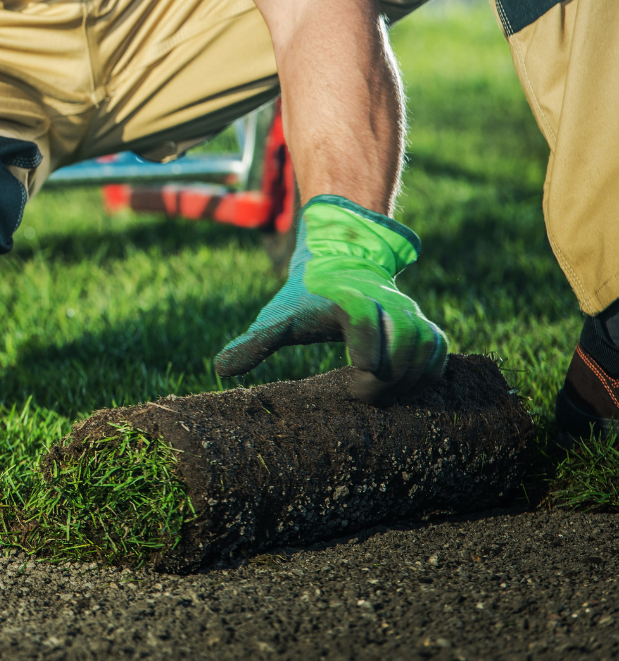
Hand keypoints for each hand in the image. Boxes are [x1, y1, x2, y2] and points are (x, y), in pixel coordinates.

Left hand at [214, 195, 447, 401]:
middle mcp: (384, 302)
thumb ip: (253, 343)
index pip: (362, 317)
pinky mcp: (422, 324)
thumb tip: (220, 369)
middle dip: (386, 376)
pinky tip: (404, 389)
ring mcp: (408, 312)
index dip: (365, 346)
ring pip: (426, 346)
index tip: (357, 373)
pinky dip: (428, 372)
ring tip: (381, 396)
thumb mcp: (277, 318)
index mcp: (346, 298)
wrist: (340, 265)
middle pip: (402, 339)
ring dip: (409, 377)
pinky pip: (440, 349)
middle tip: (361, 395)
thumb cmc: (304, 299)